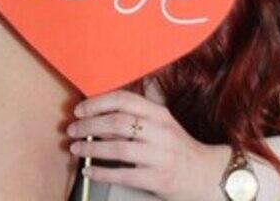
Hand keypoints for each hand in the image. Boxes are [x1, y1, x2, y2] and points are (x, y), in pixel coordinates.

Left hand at [68, 90, 232, 200]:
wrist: (207, 175)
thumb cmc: (177, 147)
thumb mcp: (160, 125)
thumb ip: (134, 118)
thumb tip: (96, 117)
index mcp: (158, 114)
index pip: (123, 100)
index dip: (97, 103)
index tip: (79, 110)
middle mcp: (160, 132)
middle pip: (117, 123)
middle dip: (88, 125)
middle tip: (71, 129)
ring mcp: (160, 156)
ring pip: (118, 148)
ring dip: (91, 148)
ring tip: (75, 148)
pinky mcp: (158, 179)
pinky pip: (124, 175)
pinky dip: (102, 172)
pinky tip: (89, 170)